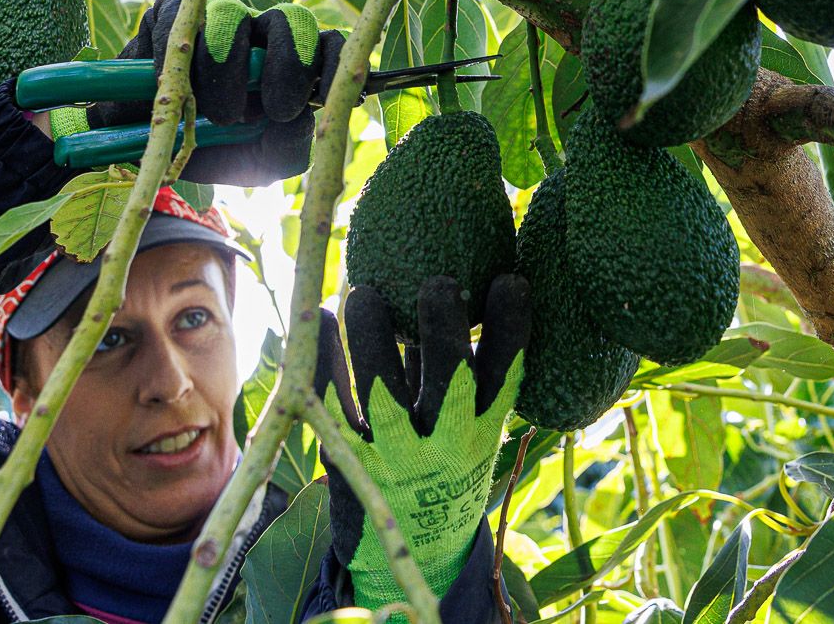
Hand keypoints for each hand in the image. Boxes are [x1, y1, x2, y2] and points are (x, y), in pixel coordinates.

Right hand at [88, 0, 343, 184]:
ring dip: (229, 67)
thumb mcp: (257, 162)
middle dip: (289, 64)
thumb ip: (289, 148)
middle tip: (276, 110)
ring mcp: (214, 17)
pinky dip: (178, 52)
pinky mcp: (169, 14)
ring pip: (234, 13)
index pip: (327, 43)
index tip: (321, 100)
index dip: (331, 62)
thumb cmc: (211, 149)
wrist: (147, 148)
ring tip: (222, 116)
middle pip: (291, 19)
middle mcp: (258, 34)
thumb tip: (301, 118)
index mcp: (288, 64)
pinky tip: (176, 86)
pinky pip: (180, 13)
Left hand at [314, 274, 529, 609]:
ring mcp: (394, 453)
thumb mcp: (469, 433)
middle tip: (439, 282)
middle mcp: (443, 443)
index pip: (503, 373)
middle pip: (448, 379)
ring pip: (382, 390)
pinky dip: (326, 360)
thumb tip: (461, 291)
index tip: (510, 279)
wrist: (415, 555)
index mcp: (480, 430)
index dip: (509, 327)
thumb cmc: (446, 472)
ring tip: (365, 294)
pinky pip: (334, 403)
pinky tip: (323, 318)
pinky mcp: (350, 459)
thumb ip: (463, 377)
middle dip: (444, 329)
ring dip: (373, 338)